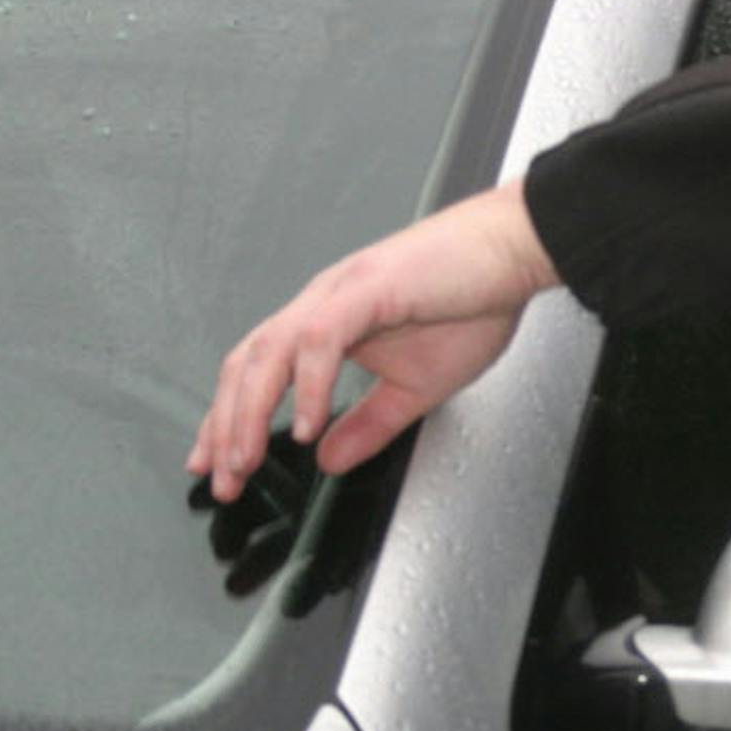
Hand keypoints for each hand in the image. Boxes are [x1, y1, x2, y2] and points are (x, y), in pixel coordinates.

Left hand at [187, 181, 559, 502]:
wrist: (513, 253)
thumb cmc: (473, 304)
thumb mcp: (416, 388)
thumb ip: (369, 425)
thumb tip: (329, 459)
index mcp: (326, 325)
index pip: (258, 374)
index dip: (230, 420)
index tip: (218, 467)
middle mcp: (320, 305)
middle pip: (248, 365)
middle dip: (225, 425)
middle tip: (221, 478)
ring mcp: (338, 294)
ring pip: (269, 352)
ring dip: (250, 410)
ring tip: (246, 458)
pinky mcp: (367, 289)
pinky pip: (320, 341)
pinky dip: (308, 384)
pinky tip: (308, 425)